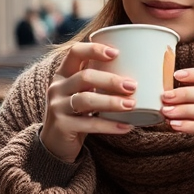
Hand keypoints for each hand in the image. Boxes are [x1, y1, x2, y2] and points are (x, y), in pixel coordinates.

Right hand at [41, 42, 135, 161]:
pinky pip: (89, 124)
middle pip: (84, 77)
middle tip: (133, 85)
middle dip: (111, 80)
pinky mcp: (62, 126)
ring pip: (86, 100)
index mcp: (63, 74)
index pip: (75, 52)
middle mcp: (57, 87)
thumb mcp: (82, 93)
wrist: (55, 143)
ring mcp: (57, 107)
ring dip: (111, 102)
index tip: (116, 53)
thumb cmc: (77, 113)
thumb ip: (98, 82)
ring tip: (131, 105)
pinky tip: (126, 126)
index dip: (94, 50)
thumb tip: (137, 73)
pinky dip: (109, 125)